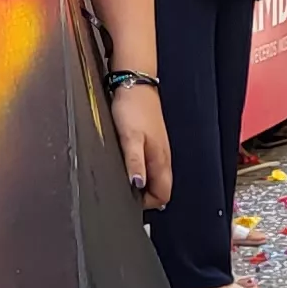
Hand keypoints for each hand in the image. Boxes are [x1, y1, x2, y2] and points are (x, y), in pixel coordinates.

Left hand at [111, 79, 171, 209]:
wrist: (135, 84)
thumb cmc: (133, 109)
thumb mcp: (130, 138)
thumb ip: (135, 163)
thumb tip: (138, 186)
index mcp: (160, 160)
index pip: (163, 196)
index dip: (147, 203)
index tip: (129, 200)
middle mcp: (162, 158)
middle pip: (159, 188)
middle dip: (144, 196)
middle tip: (123, 192)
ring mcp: (158, 150)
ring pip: (154, 177)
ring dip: (141, 183)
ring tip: (123, 179)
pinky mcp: (150, 142)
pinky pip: (148, 165)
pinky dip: (139, 170)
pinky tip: (126, 165)